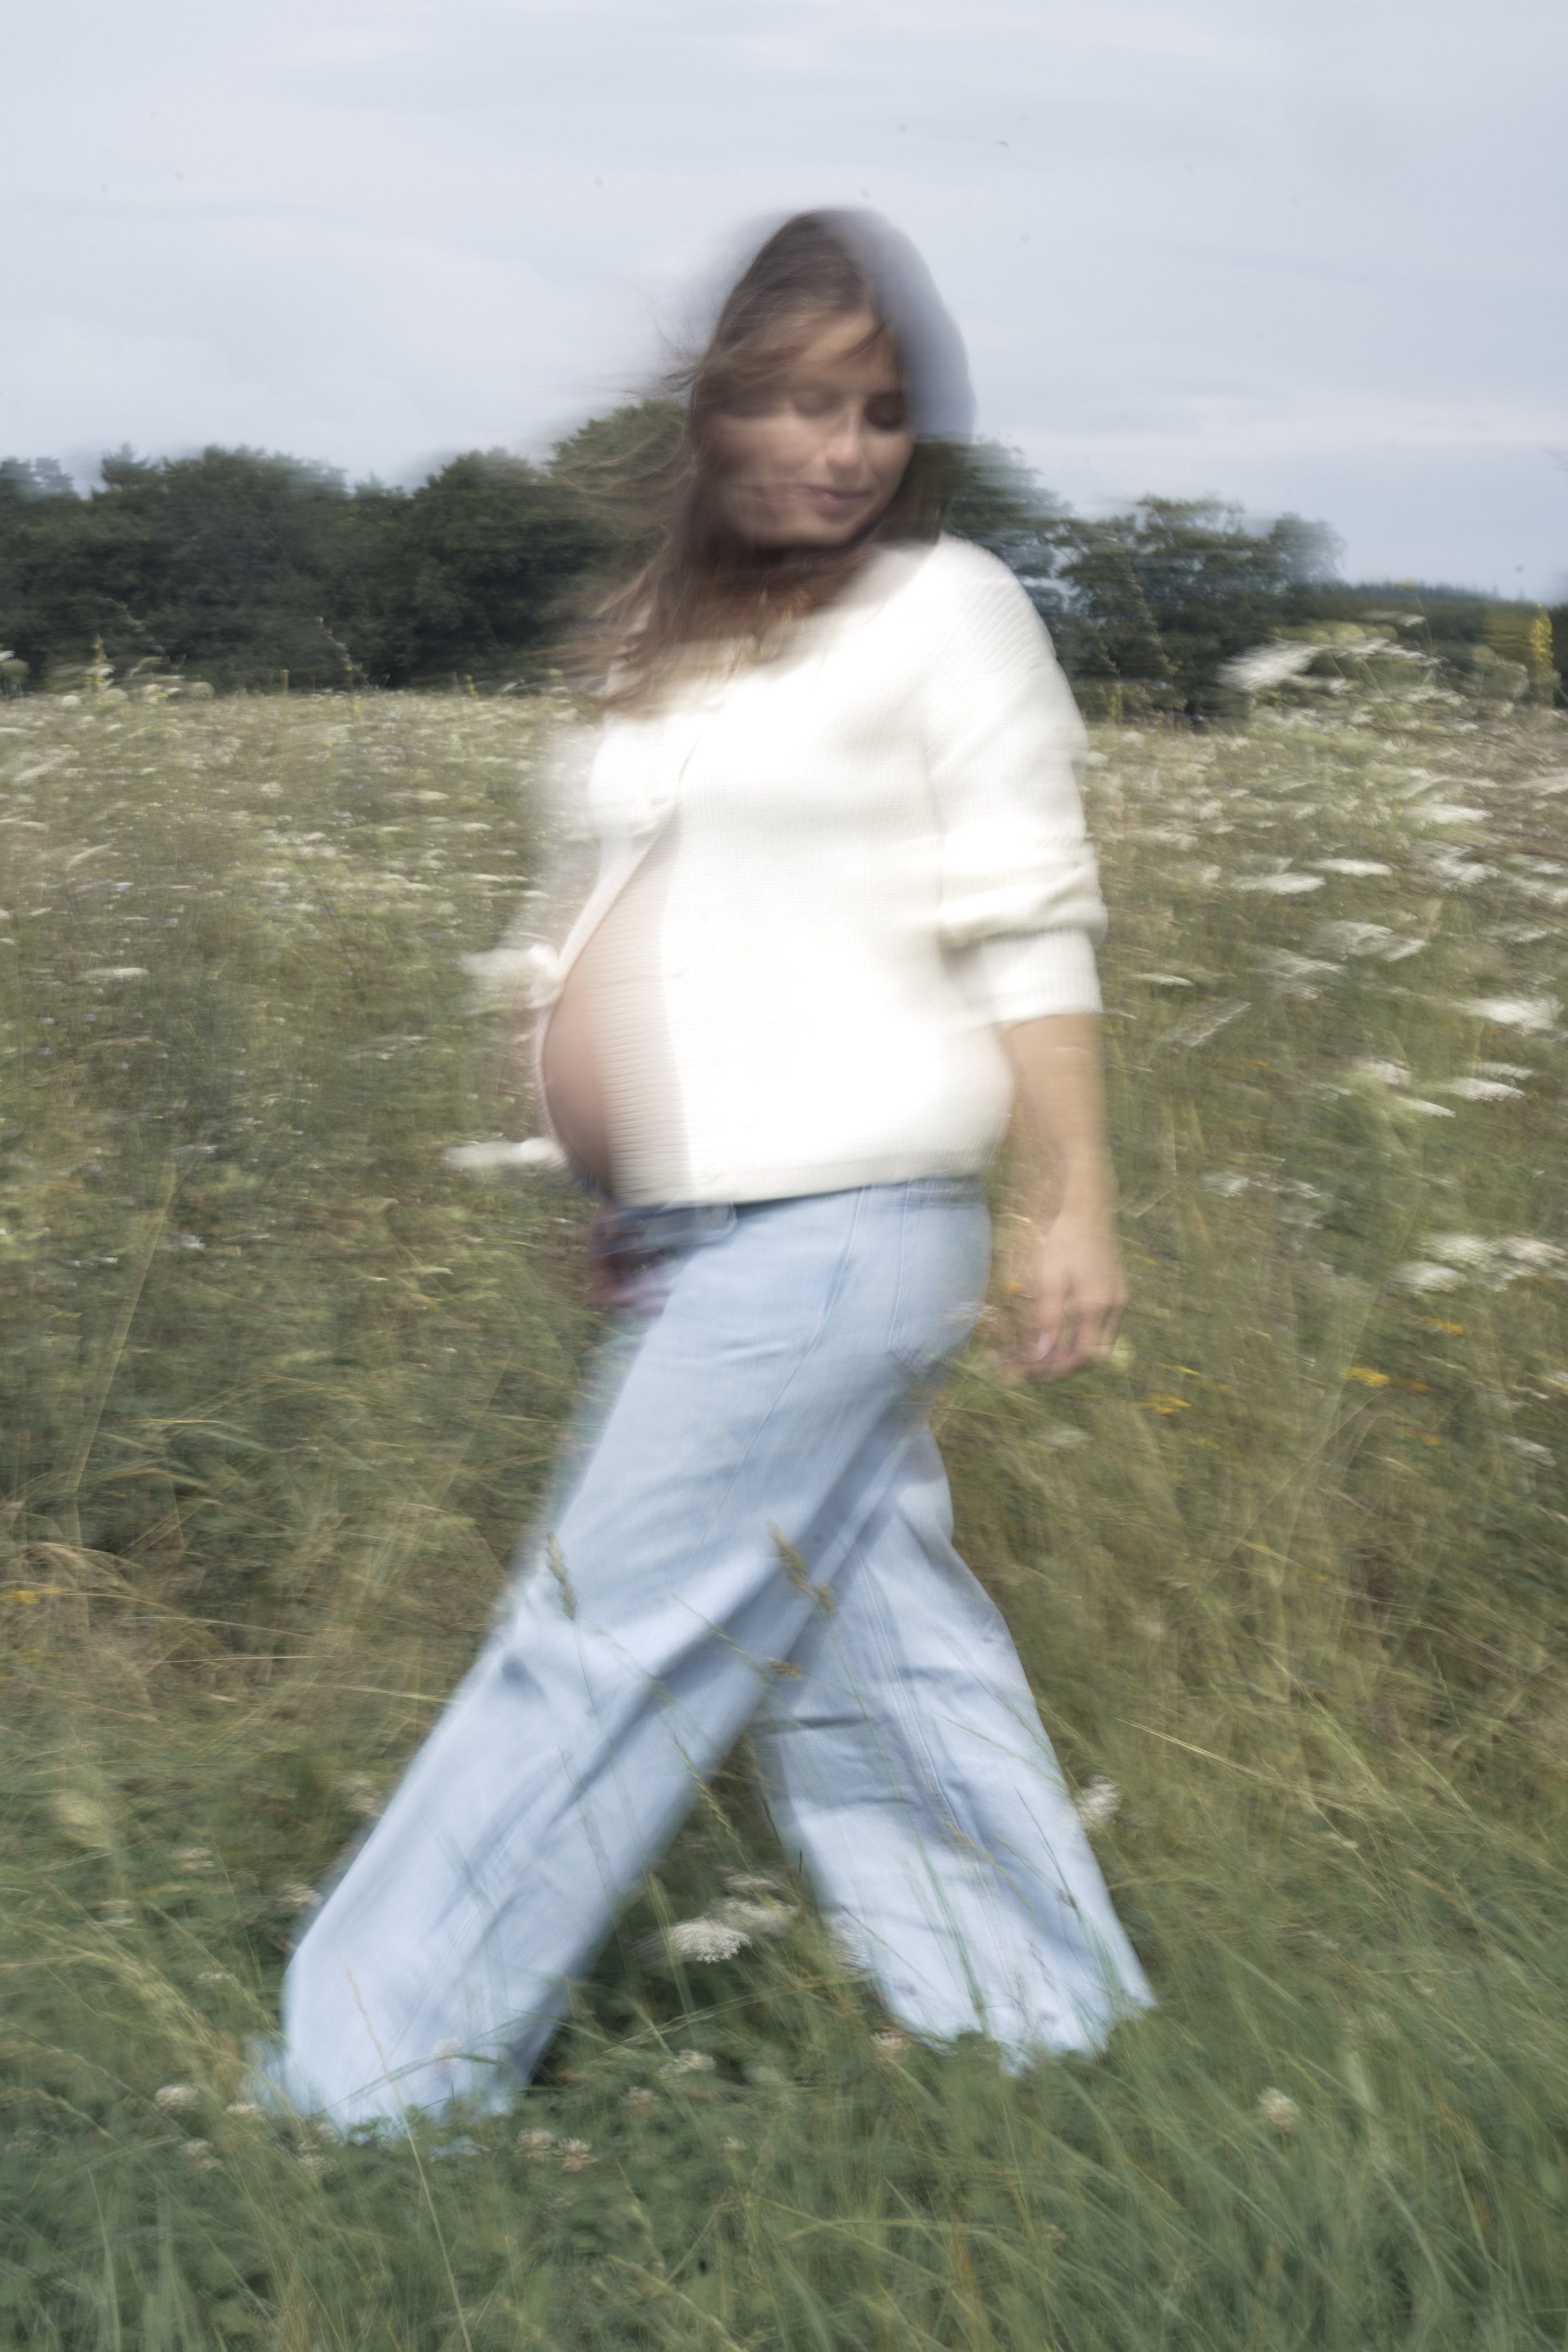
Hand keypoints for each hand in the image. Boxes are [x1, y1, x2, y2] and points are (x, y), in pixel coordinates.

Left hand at [1016, 1210, 1127, 1380]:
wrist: (1088, 1212)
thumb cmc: (1064, 1242)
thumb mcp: (1049, 1280)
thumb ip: (1048, 1319)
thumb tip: (1041, 1353)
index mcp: (1097, 1305)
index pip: (1084, 1354)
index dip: (1063, 1368)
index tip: (1042, 1374)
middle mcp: (1114, 1306)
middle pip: (1097, 1353)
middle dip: (1071, 1364)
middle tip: (1044, 1367)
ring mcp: (1120, 1299)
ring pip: (1103, 1341)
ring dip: (1078, 1351)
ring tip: (1051, 1352)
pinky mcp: (1119, 1291)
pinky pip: (1106, 1325)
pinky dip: (1087, 1335)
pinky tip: (1067, 1331)